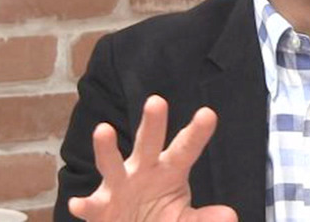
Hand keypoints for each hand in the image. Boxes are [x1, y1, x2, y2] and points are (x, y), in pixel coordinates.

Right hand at [68, 95, 237, 221]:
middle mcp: (142, 170)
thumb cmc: (160, 218)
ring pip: (112, 164)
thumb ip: (203, 218)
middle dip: (152, 123)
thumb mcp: (184, 219)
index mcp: (169, 169)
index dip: (197, 133)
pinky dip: (85, 205)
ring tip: (103, 130)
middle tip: (157, 100)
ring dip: (107, 148)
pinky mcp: (99, 208)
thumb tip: (230, 217)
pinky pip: (91, 205)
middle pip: (147, 143)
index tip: (208, 113)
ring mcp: (118, 186)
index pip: (186, 148)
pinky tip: (79, 203)